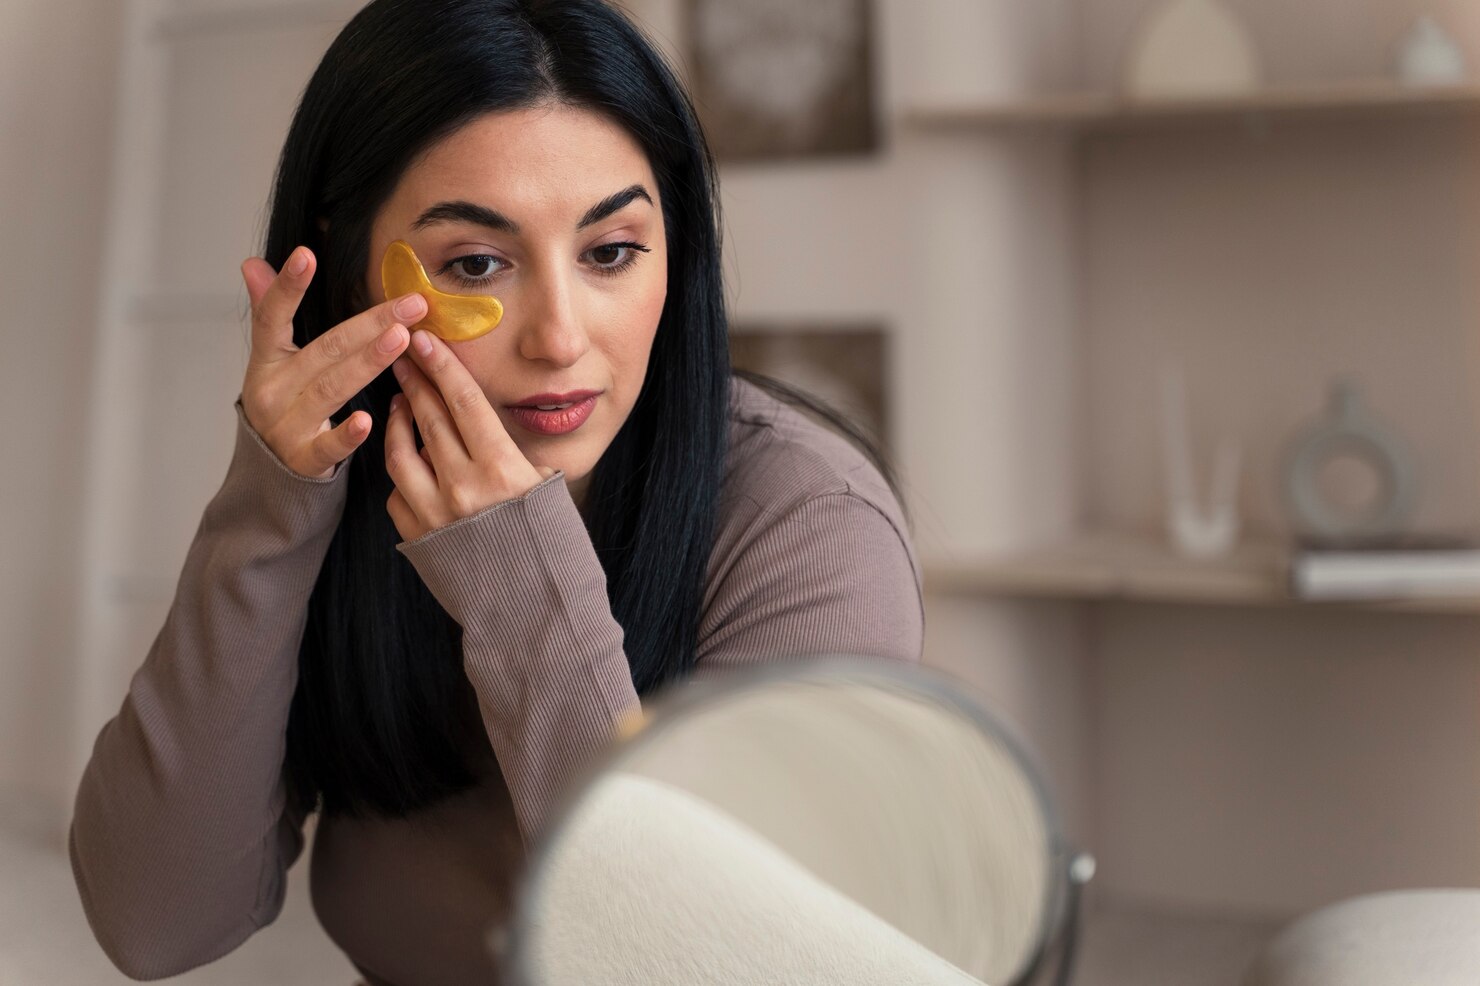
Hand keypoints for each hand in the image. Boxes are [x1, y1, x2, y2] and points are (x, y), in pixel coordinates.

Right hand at [239, 245, 427, 478]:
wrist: (271, 467)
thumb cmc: (285, 401)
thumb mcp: (272, 359)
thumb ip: (269, 311)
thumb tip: (252, 263)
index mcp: (266, 360)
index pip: (272, 318)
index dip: (287, 287)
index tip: (306, 254)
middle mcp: (272, 390)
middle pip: (324, 350)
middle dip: (370, 323)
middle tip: (410, 304)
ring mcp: (286, 425)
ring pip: (331, 389)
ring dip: (368, 362)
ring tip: (401, 339)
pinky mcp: (304, 458)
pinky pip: (328, 446)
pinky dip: (347, 434)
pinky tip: (370, 420)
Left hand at [385, 328, 555, 541]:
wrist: (533, 611)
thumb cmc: (551, 547)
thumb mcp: (546, 489)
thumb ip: (514, 456)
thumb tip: (485, 426)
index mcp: (501, 467)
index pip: (463, 401)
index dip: (442, 365)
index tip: (425, 340)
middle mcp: (463, 486)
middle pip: (429, 417)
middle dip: (415, 380)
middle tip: (403, 356)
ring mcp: (435, 513)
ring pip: (400, 452)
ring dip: (398, 422)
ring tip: (400, 405)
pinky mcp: (417, 537)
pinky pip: (397, 495)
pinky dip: (400, 475)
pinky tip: (407, 462)